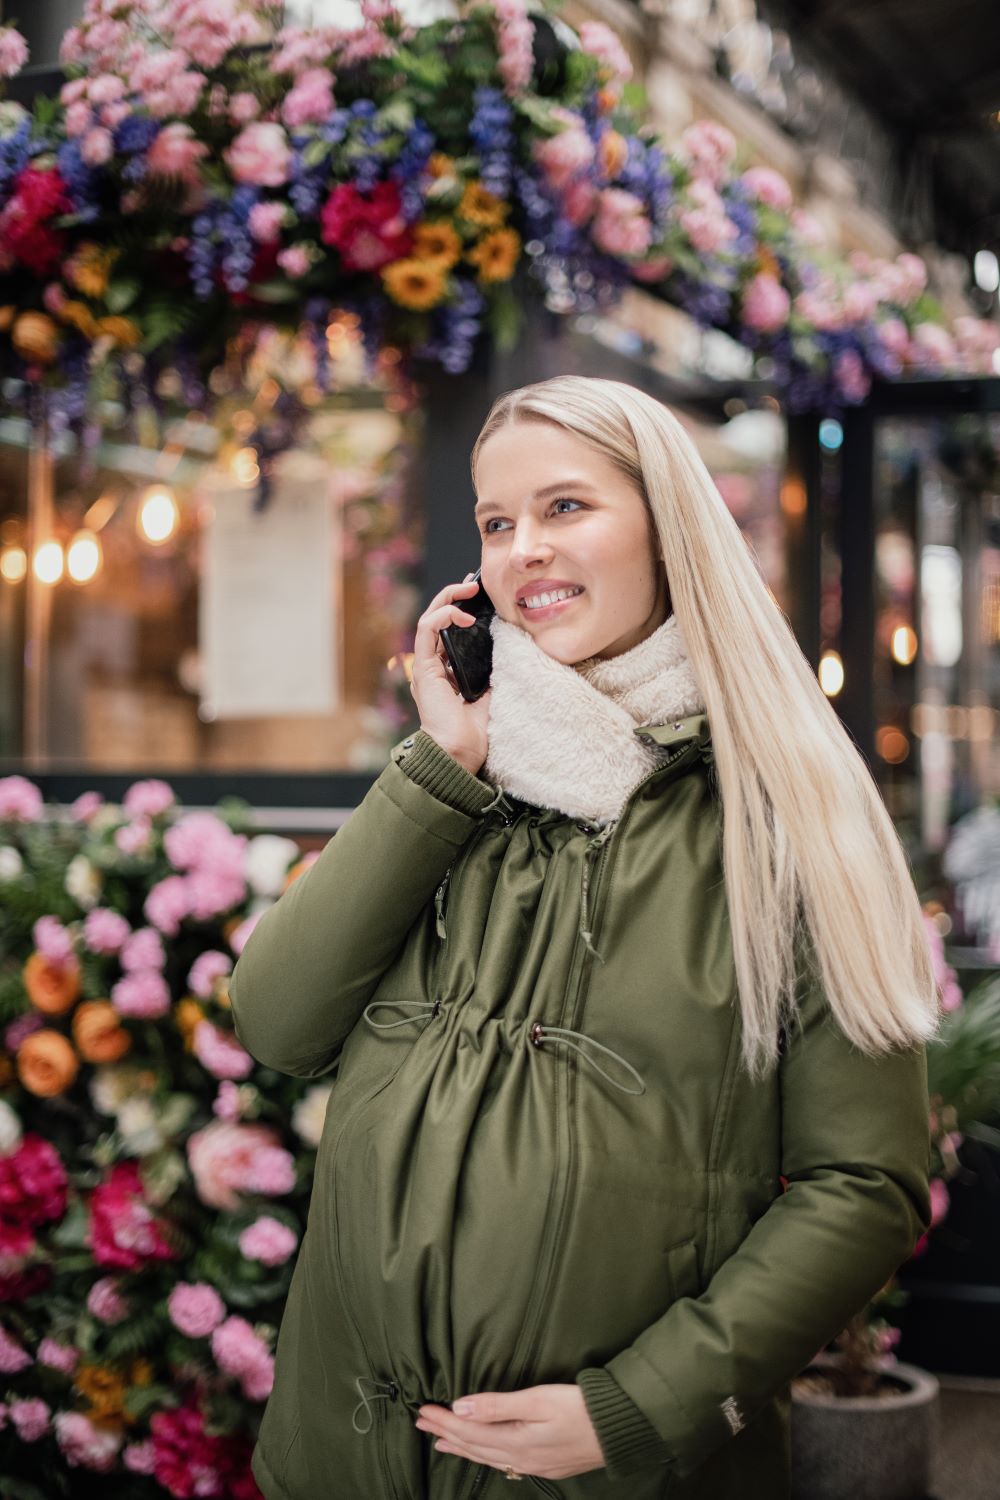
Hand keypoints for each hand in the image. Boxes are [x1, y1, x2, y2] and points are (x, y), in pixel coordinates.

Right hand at [410, 573, 490, 775]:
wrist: (459, 751)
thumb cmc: (474, 731)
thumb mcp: (490, 693)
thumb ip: (493, 672)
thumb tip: (511, 650)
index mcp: (446, 671)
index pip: (450, 631)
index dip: (461, 609)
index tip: (480, 596)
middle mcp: (433, 666)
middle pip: (438, 620)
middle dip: (453, 597)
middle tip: (473, 584)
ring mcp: (426, 666)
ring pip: (429, 619)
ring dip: (447, 599)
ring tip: (467, 590)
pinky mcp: (424, 668)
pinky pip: (427, 630)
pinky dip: (443, 615)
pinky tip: (462, 614)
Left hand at [414, 1383, 605, 1480]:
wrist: (618, 1431)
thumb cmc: (580, 1409)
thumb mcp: (538, 1399)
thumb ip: (497, 1404)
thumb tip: (461, 1407)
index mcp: (515, 1442)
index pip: (469, 1430)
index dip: (444, 1420)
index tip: (423, 1410)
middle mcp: (520, 1458)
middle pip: (474, 1446)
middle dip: (446, 1433)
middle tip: (422, 1423)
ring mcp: (533, 1465)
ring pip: (487, 1457)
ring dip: (462, 1447)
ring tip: (442, 1442)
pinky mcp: (545, 1465)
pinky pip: (504, 1463)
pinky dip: (485, 1456)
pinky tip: (484, 1454)